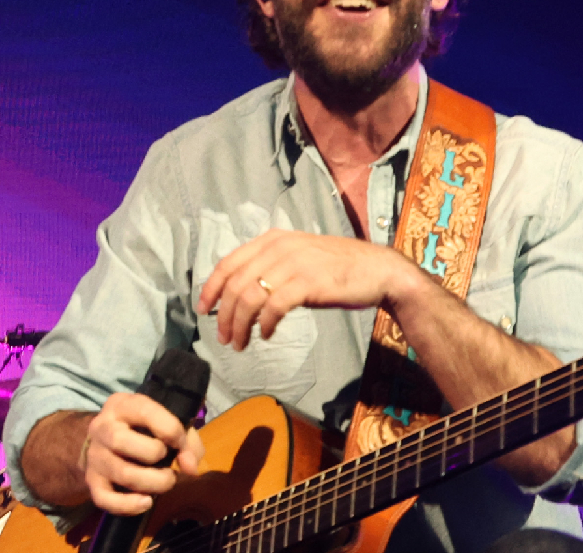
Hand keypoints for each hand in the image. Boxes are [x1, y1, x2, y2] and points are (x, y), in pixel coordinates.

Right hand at [82, 393, 204, 514]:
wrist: (105, 443)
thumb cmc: (143, 430)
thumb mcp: (166, 424)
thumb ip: (187, 441)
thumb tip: (191, 468)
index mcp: (122, 405)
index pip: (146, 413)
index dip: (172, 432)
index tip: (182, 445)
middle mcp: (102, 427)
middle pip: (121, 441)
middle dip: (155, 456)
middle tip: (168, 463)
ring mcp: (94, 455)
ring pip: (121, 473)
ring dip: (152, 483)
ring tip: (165, 482)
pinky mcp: (91, 481)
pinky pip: (105, 499)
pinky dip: (129, 505)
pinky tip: (146, 502)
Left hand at [197, 228, 424, 350]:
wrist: (379, 271)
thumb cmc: (337, 269)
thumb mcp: (298, 258)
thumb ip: (271, 268)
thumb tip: (242, 294)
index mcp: (272, 239)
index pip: (228, 262)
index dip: (211, 288)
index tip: (203, 310)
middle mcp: (279, 247)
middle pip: (235, 283)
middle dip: (224, 314)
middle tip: (224, 337)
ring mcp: (294, 263)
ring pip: (250, 296)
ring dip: (240, 324)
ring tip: (240, 343)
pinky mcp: (308, 282)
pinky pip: (273, 306)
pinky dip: (264, 324)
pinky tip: (266, 335)